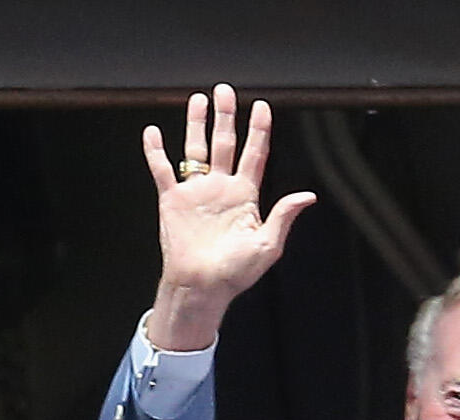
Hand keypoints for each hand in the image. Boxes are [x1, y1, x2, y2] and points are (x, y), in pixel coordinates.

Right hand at [140, 86, 316, 350]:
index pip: (254, 154)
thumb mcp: (267, 245)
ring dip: (196, 124)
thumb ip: (284, 216)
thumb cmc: (235, 273)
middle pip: (224, 142)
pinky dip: (156, 152)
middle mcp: (220, 188)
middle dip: (225, 116)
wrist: (201, 288)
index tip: (262, 107)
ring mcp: (196, 192)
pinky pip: (162, 170)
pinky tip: (152, 133)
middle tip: (225, 90)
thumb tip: (308, 196)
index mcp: (245, 195)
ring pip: (195, 149)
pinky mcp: (172, 201)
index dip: (259, 130)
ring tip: (198, 99)